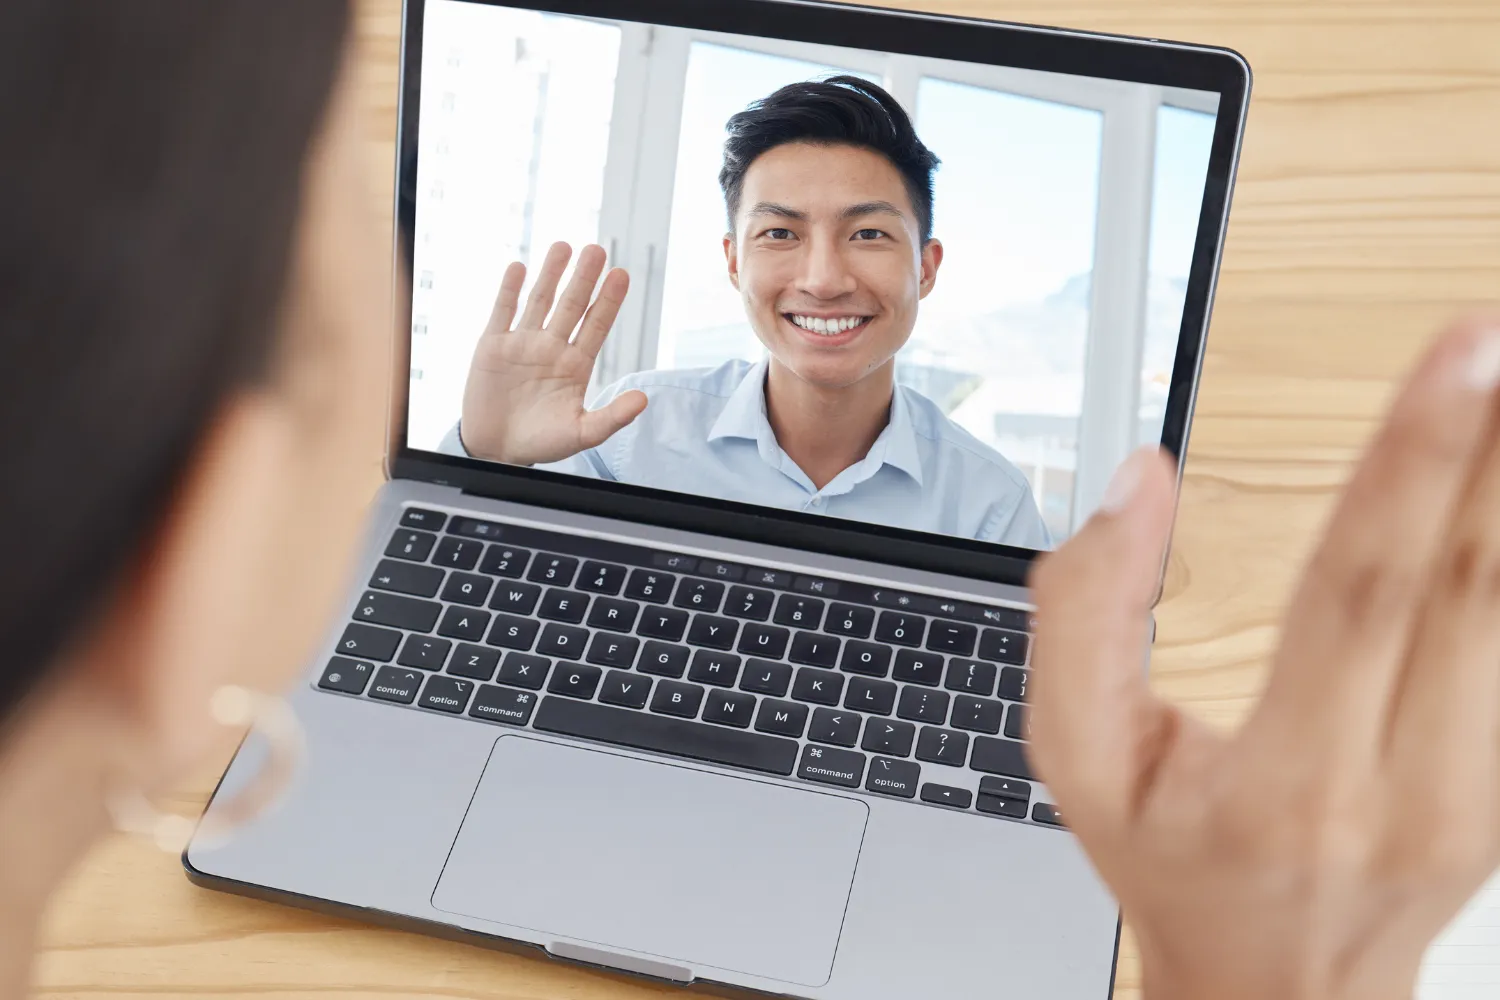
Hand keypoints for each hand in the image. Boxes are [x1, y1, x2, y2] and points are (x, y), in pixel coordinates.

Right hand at [459, 242, 646, 464]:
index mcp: (575, 365)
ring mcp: (522, 344)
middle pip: (571, 305)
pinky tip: (519, 268)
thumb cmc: (541, 443)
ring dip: (550, 274)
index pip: (596, 325)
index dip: (608, 300)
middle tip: (597, 250)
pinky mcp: (492, 347)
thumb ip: (612, 418)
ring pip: (539, 301)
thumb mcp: (581, 434)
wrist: (496, 451)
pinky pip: (502, 312)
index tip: (621, 275)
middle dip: (583, 278)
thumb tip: (643, 400)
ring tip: (563, 247)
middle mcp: (551, 348)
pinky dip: (509, 290)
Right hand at [1028, 316, 1499, 999]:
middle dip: (1498, 446)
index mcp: (1293, 780)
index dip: (1413, 464)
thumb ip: (1085, 616)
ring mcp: (1479, 788)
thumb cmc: (1174, 870)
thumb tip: (1138, 483)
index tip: (1460, 360)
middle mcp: (1410, 785)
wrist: (1276, 987)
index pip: (1364, 593)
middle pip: (1477, 587)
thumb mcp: (1078, 762)